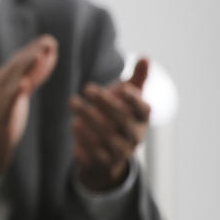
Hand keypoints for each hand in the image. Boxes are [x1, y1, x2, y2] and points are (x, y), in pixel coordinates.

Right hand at [0, 34, 56, 199]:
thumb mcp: (11, 106)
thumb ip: (22, 88)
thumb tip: (35, 70)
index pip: (16, 68)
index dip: (31, 54)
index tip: (49, 42)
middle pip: (14, 71)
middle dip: (31, 55)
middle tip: (49, 41)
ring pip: (10, 85)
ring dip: (25, 69)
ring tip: (40, 54)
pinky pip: (5, 108)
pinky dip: (14, 95)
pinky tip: (24, 86)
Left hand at [69, 58, 150, 190]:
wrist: (108, 153)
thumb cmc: (117, 116)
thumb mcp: (127, 98)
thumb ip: (136, 79)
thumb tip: (146, 57)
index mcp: (141, 120)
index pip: (144, 110)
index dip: (134, 99)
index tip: (121, 87)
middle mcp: (134, 136)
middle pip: (122, 120)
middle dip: (104, 103)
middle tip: (86, 88)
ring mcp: (120, 152)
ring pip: (107, 138)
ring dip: (89, 119)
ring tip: (73, 103)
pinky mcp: (104, 163)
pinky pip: (95, 155)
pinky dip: (83, 140)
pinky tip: (74, 125)